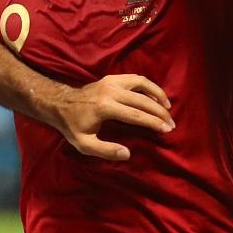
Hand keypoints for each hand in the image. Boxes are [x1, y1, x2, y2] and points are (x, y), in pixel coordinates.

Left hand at [54, 73, 173, 160]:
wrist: (60, 104)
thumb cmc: (73, 126)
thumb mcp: (84, 144)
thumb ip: (105, 151)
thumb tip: (127, 154)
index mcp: (104, 107)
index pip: (136, 115)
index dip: (153, 122)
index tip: (167, 130)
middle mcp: (110, 91)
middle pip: (143, 100)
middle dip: (160, 112)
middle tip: (171, 124)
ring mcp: (112, 82)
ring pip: (142, 84)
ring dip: (158, 95)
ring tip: (168, 108)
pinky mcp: (112, 78)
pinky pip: (136, 79)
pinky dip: (149, 86)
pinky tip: (155, 97)